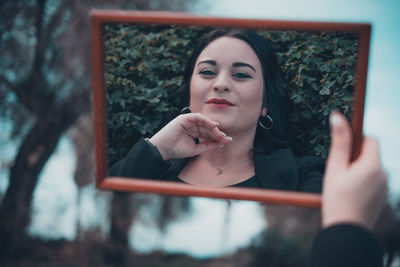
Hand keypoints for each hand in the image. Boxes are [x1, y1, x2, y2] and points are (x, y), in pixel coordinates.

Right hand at [148, 113, 231, 159]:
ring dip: (214, 127)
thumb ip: (208, 145)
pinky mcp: (185, 118)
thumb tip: (221, 143)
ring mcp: (189, 121)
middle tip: (226, 138)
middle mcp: (193, 126)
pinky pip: (198, 117)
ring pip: (205, 122)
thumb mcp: (196, 149)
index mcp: (195, 133)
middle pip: (208, 127)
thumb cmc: (177, 150)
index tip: (227, 141)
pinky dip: (206, 120)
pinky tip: (213, 125)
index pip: (209, 133)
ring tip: (220, 134)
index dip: (218, 136)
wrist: (163, 149)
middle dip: (218, 132)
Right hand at [322, 111, 386, 229]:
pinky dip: (361, 180)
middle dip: (354, 156)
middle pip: (370, 154)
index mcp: (373, 165)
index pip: (370, 140)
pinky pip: (372, 180)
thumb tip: (337, 116)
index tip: (342, 149)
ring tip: (341, 184)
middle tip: (338, 170)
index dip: (355, 140)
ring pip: (370, 167)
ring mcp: (384, 187)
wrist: (346, 232)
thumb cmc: (337, 200)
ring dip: (357, 169)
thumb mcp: (334, 168)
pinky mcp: (381, 196)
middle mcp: (384, 174)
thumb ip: (338, 142)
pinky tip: (348, 193)